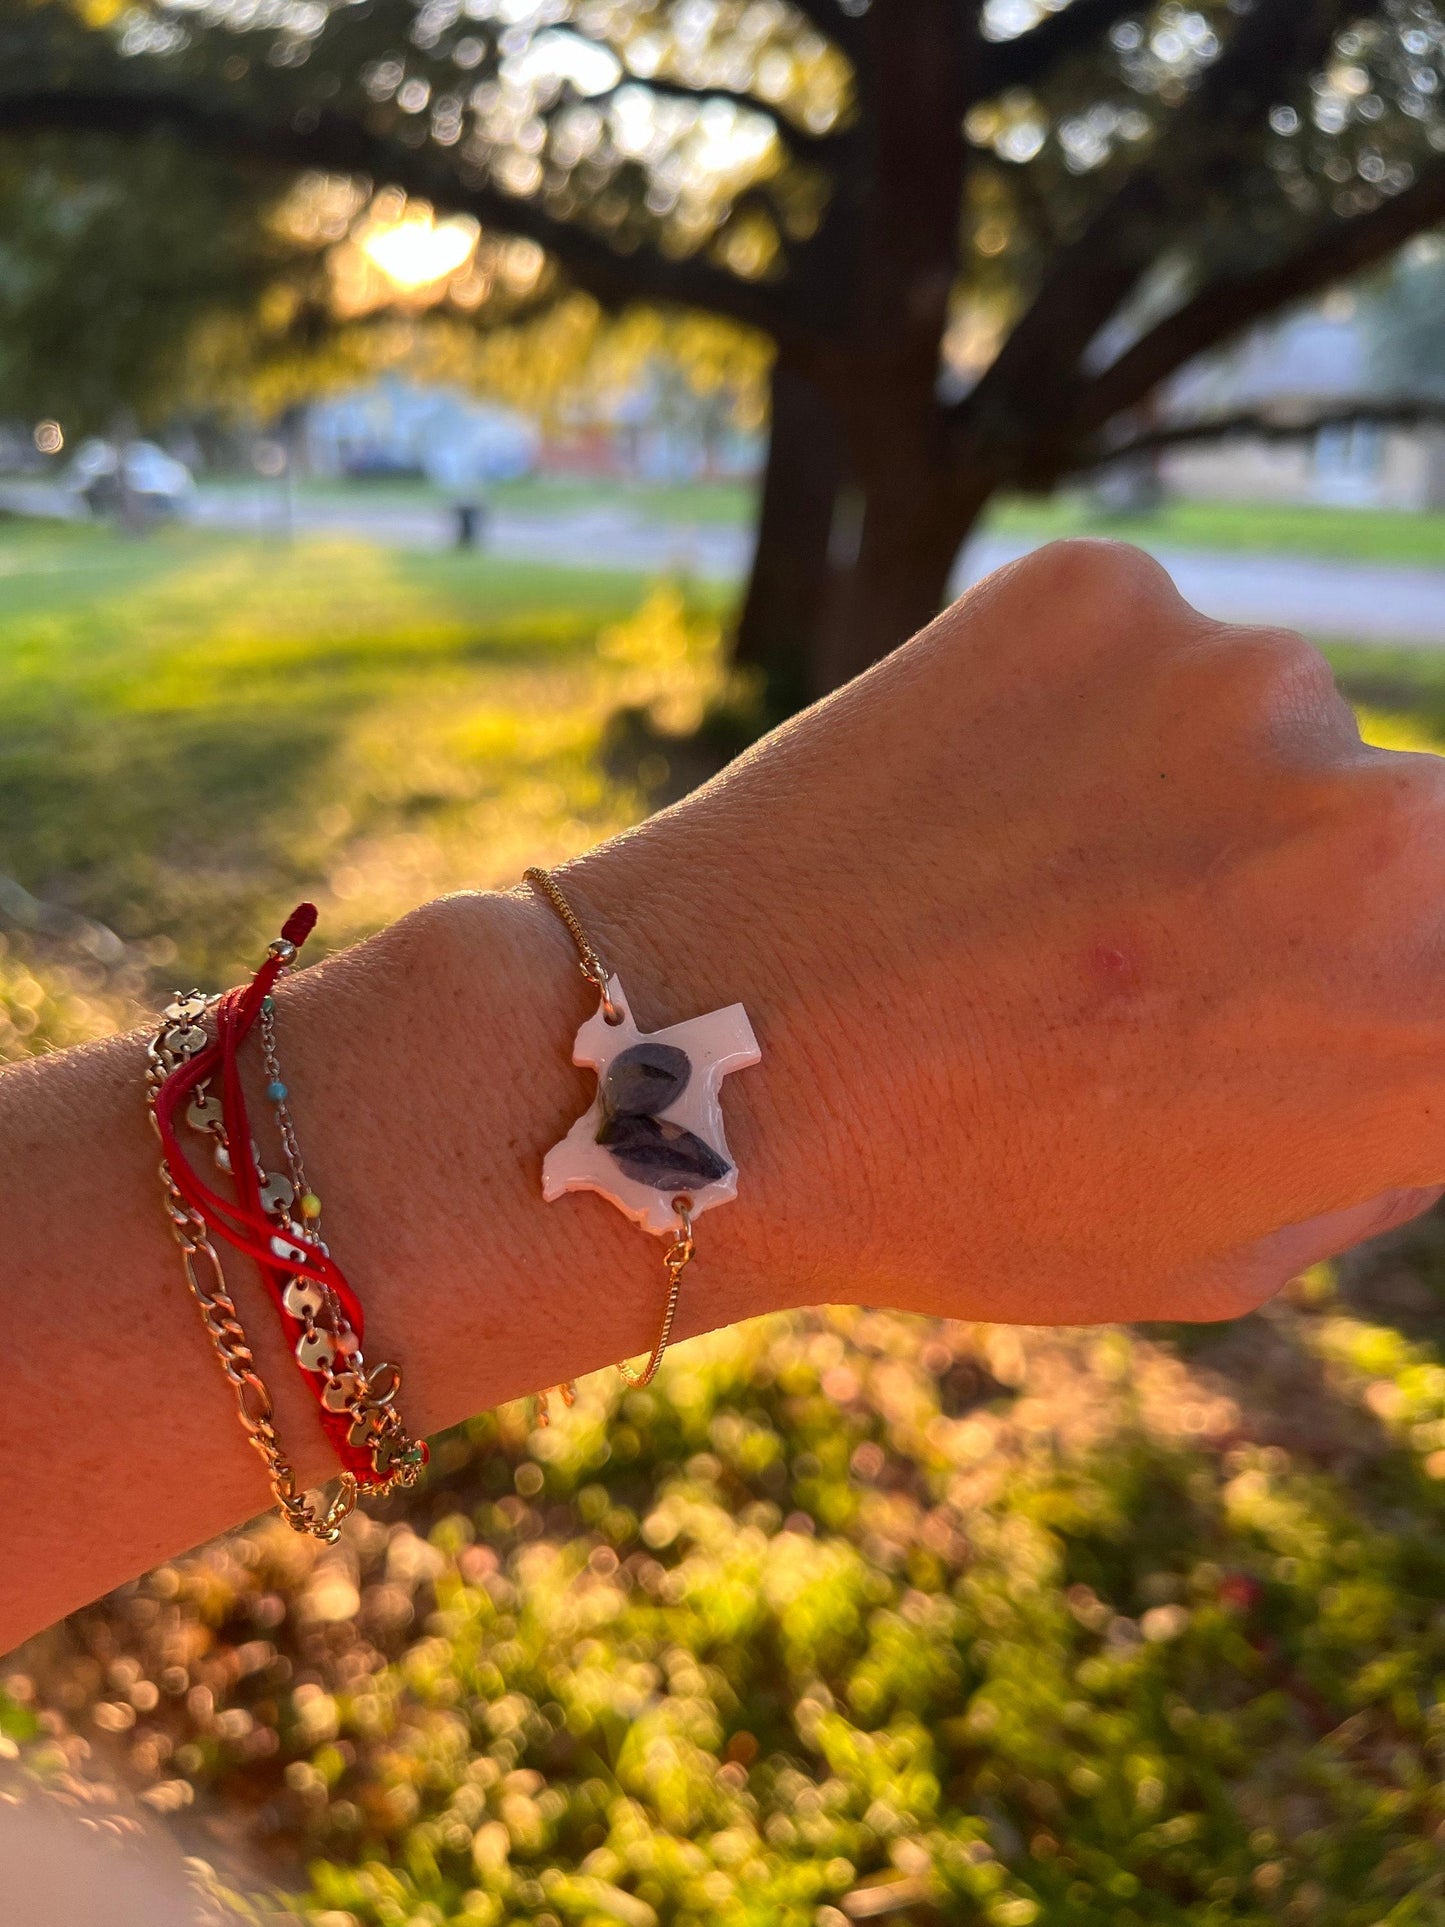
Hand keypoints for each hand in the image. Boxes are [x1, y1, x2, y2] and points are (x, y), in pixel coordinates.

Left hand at [560, 540, 1444, 1324]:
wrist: (690, 1067)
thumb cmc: (960, 1191)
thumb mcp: (1226, 1241)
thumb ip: (1387, 1118)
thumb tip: (1424, 1018)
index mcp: (1441, 1013)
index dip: (1390, 982)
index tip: (1264, 990)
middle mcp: (1396, 825)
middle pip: (1414, 834)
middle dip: (1315, 892)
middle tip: (1152, 953)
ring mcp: (1244, 678)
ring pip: (1266, 730)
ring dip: (1183, 797)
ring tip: (1019, 892)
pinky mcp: (1103, 592)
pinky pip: (1139, 653)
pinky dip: (1078, 716)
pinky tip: (962, 806)